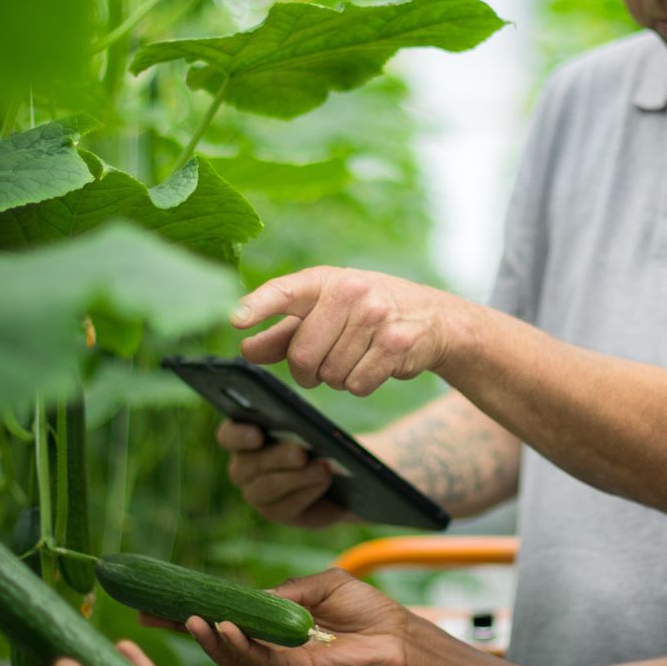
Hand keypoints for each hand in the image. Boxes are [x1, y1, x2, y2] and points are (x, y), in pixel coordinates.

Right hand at [155, 568, 415, 665]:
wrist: (397, 634)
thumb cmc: (364, 606)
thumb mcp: (319, 585)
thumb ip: (281, 594)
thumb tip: (244, 600)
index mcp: (271, 616)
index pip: (223, 612)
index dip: (191, 607)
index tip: (156, 600)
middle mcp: (268, 639)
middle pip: (215, 635)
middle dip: (180, 627)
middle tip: (148, 615)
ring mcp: (278, 657)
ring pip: (230, 653)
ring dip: (208, 637)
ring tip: (190, 620)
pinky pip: (257, 660)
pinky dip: (238, 644)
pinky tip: (226, 628)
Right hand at [216, 419, 347, 528]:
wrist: (336, 473)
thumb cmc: (317, 437)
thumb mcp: (312, 427)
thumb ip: (302, 425)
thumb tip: (306, 429)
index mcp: (243, 436)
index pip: (228, 436)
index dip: (238, 435)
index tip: (257, 435)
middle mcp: (242, 467)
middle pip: (250, 463)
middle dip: (278, 457)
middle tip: (300, 454)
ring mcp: (255, 493)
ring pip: (267, 488)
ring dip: (296, 477)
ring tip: (321, 469)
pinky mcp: (275, 512)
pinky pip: (285, 506)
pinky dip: (307, 491)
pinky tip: (325, 481)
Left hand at [232, 267, 461, 396]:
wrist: (431, 317)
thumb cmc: (365, 314)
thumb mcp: (324, 313)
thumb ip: (283, 334)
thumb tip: (246, 349)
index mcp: (325, 281)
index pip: (284, 291)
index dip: (258, 306)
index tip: (234, 319)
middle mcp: (351, 292)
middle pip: (302, 355)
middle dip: (306, 372)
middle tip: (320, 366)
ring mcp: (376, 316)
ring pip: (330, 374)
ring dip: (336, 378)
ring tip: (355, 357)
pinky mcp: (397, 343)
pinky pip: (357, 384)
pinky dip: (359, 384)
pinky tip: (373, 365)